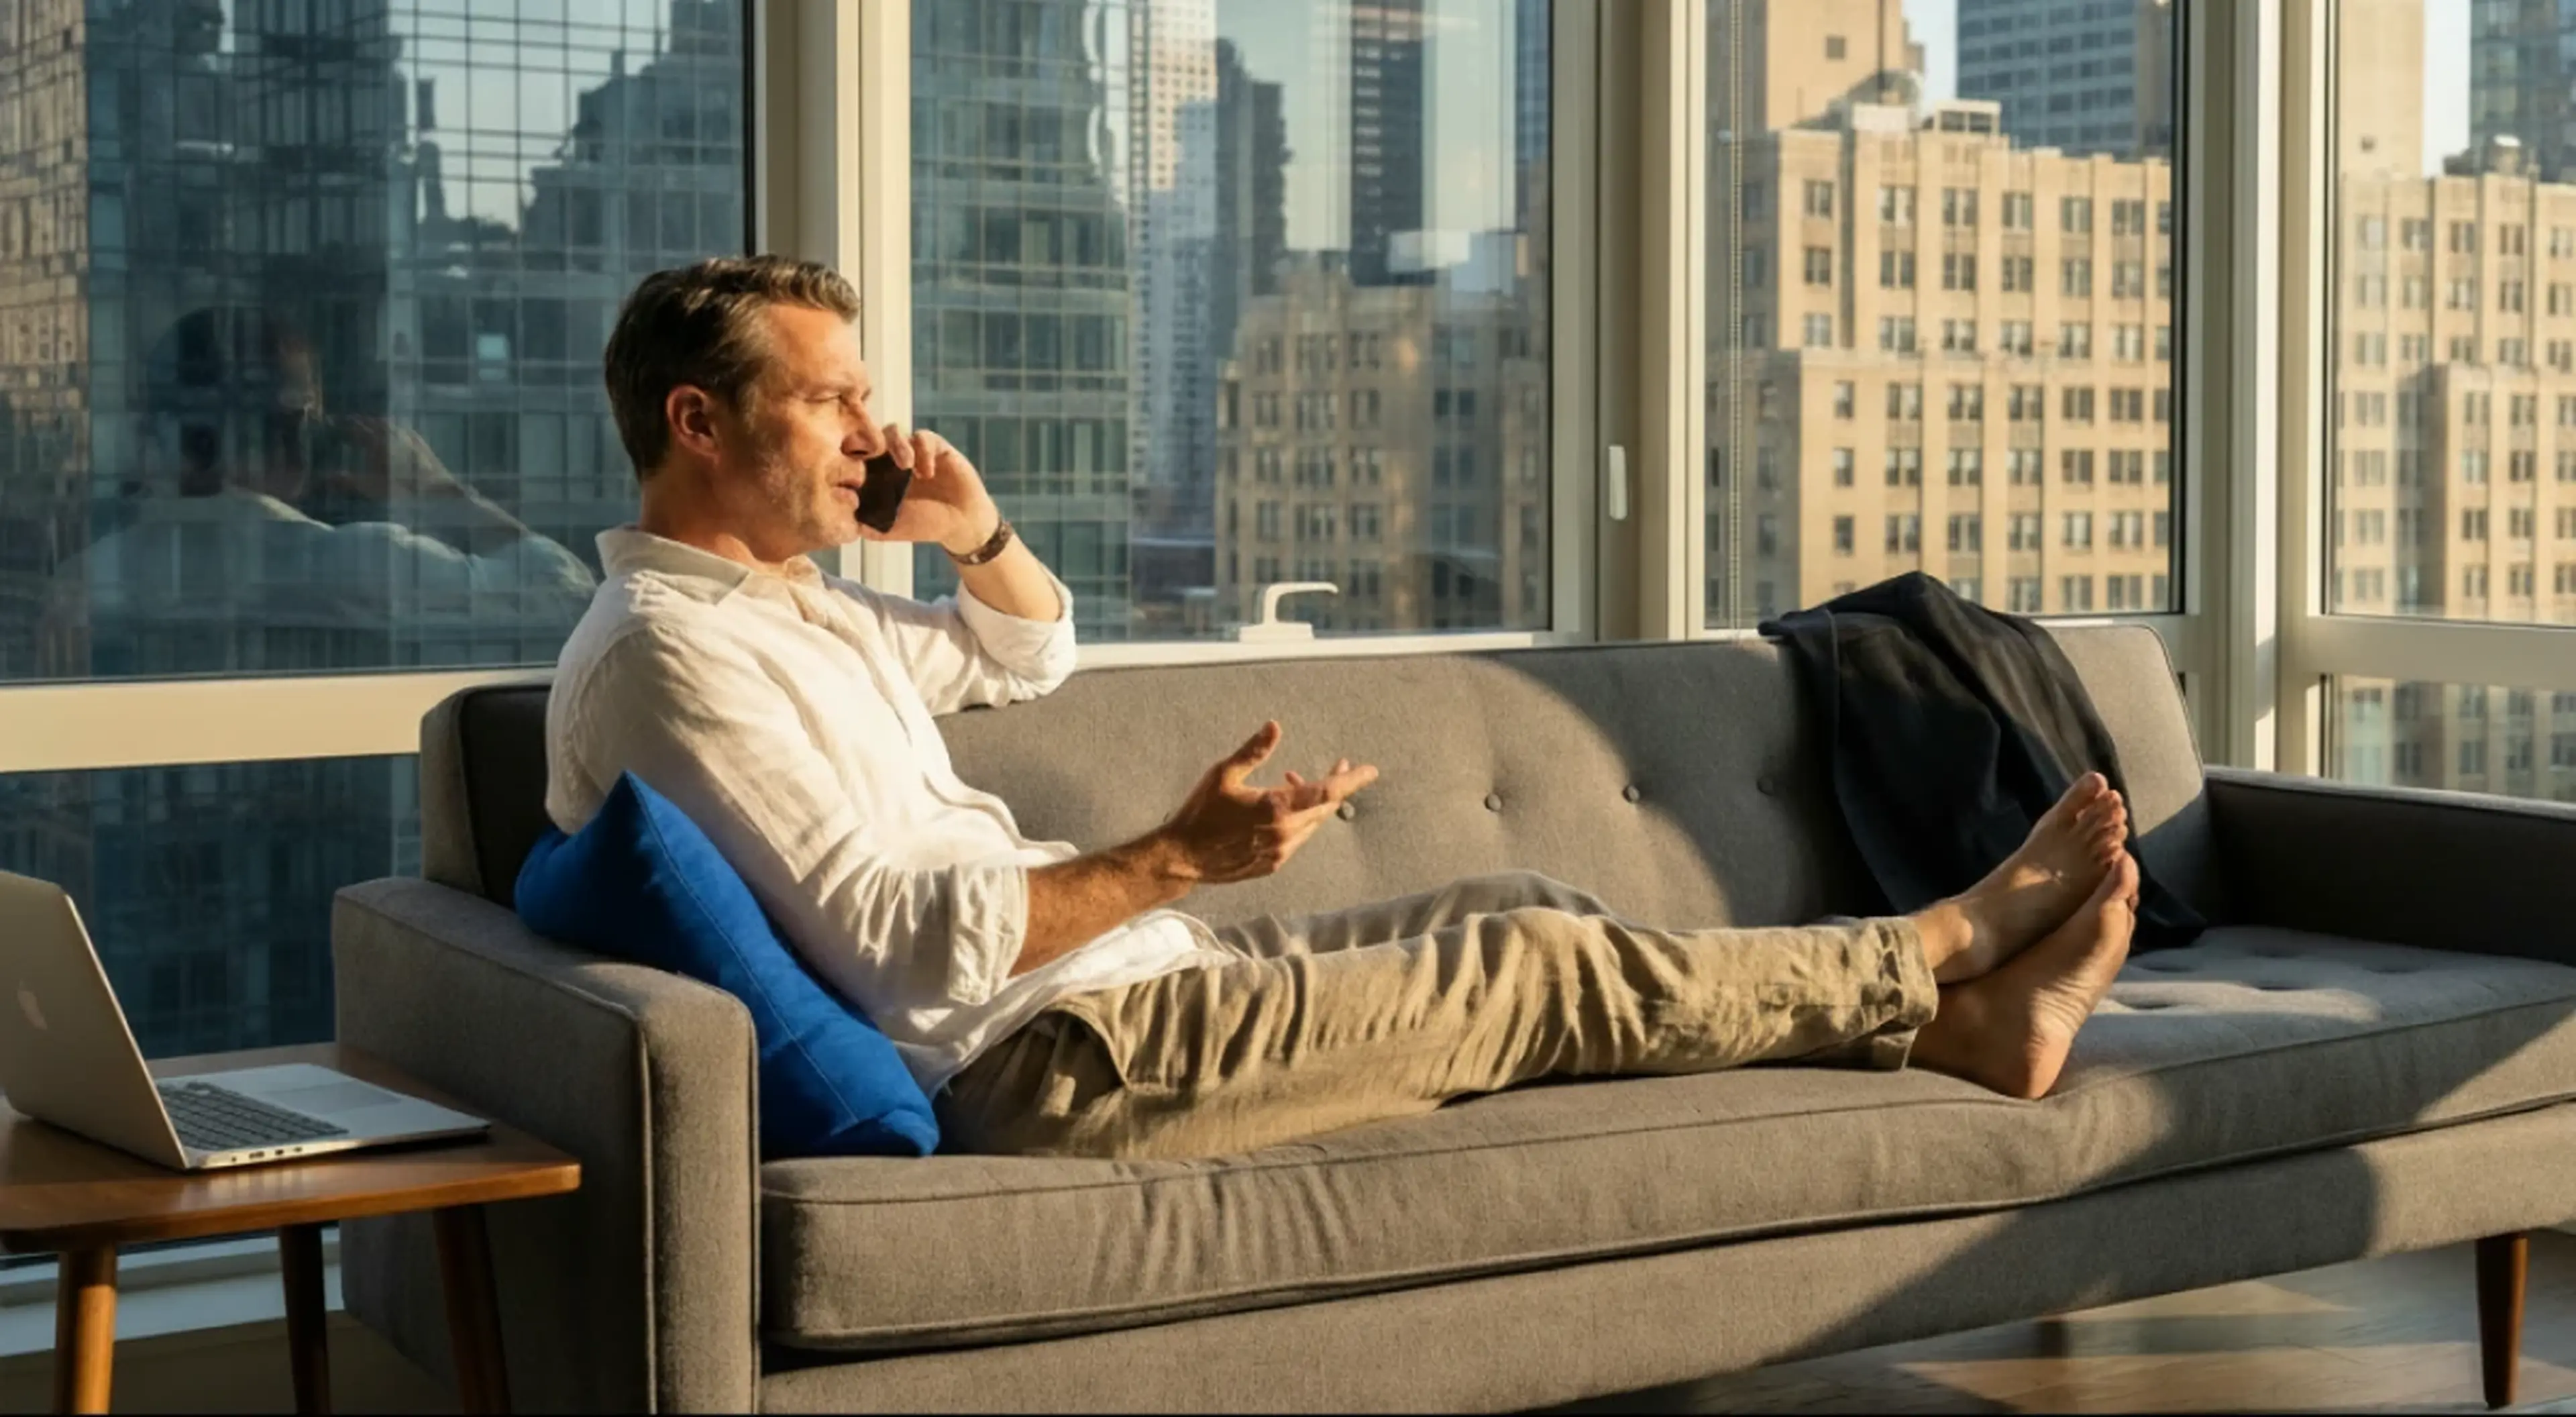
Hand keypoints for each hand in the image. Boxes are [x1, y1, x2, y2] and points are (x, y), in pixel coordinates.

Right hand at [312, 416, 466, 504]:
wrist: (440, 492)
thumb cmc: (404, 490)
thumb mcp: (371, 488)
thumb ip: (345, 481)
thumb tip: (320, 478)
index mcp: (378, 441)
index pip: (356, 427)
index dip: (343, 424)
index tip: (331, 422)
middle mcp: (394, 434)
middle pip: (373, 423)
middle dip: (359, 422)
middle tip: (348, 423)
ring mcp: (411, 438)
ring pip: (390, 424)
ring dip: (377, 423)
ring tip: (369, 425)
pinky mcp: (424, 445)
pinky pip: (405, 430)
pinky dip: (395, 428)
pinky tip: (398, 432)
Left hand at [860, 424, 999, 554]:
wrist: (961, 522)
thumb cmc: (925, 525)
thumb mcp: (891, 528)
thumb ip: (867, 523)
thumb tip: (844, 516)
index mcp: (876, 476)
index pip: (853, 455)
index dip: (847, 455)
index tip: (849, 467)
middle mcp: (891, 459)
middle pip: (869, 436)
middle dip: (866, 441)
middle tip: (871, 455)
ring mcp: (913, 451)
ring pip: (894, 431)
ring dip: (897, 445)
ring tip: (907, 467)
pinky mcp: (935, 447)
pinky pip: (923, 437)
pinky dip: (923, 451)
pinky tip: (928, 473)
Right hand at [1155, 722, 1380, 884]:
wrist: (1182, 858)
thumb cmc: (1200, 812)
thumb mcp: (1223, 773)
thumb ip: (1253, 750)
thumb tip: (1275, 725)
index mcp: (1276, 809)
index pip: (1326, 792)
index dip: (1351, 780)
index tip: (1370, 770)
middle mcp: (1285, 834)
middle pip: (1325, 807)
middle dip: (1336, 785)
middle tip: (1341, 765)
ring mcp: (1281, 852)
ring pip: (1313, 824)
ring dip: (1314, 801)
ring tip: (1295, 779)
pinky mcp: (1273, 864)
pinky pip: (1298, 839)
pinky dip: (1299, 819)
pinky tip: (1283, 806)